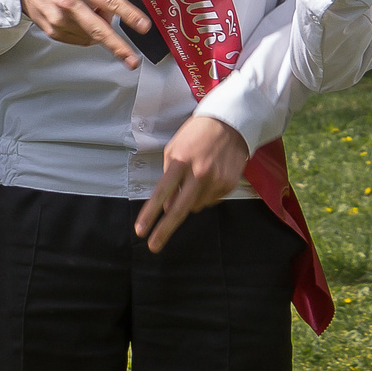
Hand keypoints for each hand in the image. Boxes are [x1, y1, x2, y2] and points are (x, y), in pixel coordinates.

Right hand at [18, 0, 150, 68]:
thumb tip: (110, 13)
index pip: (110, 3)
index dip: (129, 16)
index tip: (143, 26)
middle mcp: (70, 4)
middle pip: (99, 30)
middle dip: (117, 47)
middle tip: (132, 60)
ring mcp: (60, 21)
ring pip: (90, 37)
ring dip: (96, 31)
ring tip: (86, 14)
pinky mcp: (53, 32)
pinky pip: (78, 40)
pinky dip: (84, 34)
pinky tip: (77, 21)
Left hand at [134, 115, 250, 250]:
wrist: (230, 123)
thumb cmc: (196, 134)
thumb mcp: (175, 148)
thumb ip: (169, 176)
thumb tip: (167, 206)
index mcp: (180, 161)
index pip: (161, 193)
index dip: (150, 214)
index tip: (141, 231)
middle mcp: (198, 173)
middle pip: (178, 210)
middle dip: (164, 230)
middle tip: (153, 246)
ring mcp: (215, 181)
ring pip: (195, 206)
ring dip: (190, 200)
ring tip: (196, 177)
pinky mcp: (228, 185)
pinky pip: (210, 200)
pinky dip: (205, 195)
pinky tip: (210, 177)